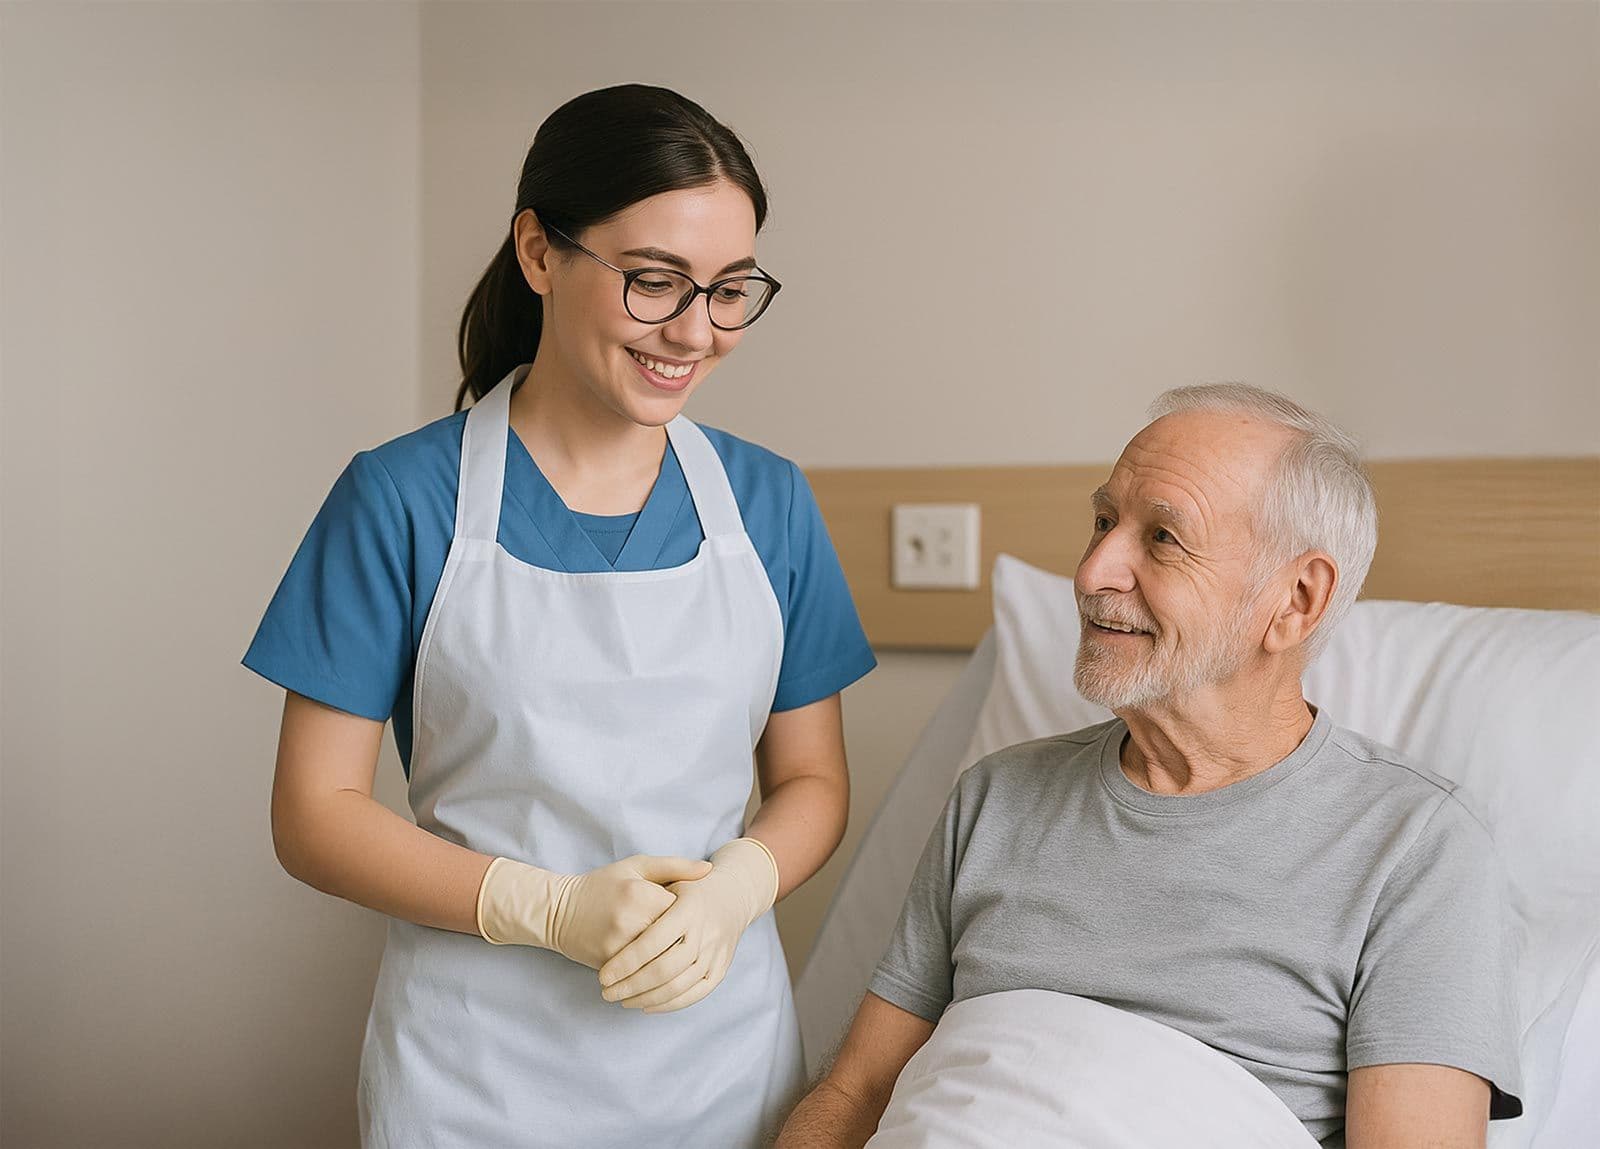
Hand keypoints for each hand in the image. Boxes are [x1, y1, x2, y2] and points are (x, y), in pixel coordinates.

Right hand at [475, 854, 712, 969]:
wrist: (557, 911)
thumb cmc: (603, 885)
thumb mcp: (637, 866)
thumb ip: (675, 867)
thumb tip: (709, 870)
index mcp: (642, 894)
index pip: (684, 911)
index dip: (692, 916)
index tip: (694, 916)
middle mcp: (632, 921)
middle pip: (675, 941)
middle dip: (685, 945)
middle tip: (692, 943)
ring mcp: (619, 946)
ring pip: (660, 963)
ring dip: (673, 966)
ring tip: (681, 961)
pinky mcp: (609, 965)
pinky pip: (640, 976)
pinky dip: (653, 977)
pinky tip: (661, 974)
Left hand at [597, 838, 777, 1012]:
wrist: (734, 895)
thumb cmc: (692, 888)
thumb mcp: (673, 876)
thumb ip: (648, 887)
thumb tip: (621, 901)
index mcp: (688, 909)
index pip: (652, 942)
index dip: (626, 963)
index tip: (603, 975)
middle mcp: (705, 932)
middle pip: (664, 969)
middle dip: (631, 986)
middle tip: (607, 992)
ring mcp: (715, 952)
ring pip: (678, 986)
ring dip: (646, 998)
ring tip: (622, 999)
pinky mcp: (721, 968)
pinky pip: (696, 994)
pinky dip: (669, 1004)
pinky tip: (646, 1005)